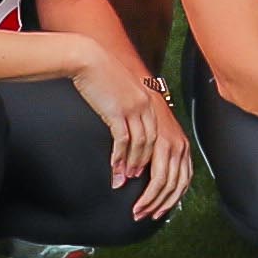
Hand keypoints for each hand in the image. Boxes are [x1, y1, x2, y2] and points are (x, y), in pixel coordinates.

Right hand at [86, 65, 194, 217]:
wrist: (92, 60)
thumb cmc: (106, 80)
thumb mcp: (125, 98)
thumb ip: (133, 116)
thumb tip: (133, 141)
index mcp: (154, 109)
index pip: (166, 148)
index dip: (164, 172)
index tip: (158, 191)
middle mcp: (150, 110)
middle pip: (157, 153)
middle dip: (152, 179)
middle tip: (144, 197)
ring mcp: (136, 110)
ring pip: (140, 149)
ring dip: (133, 169)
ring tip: (125, 183)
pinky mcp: (119, 110)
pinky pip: (122, 141)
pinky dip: (119, 158)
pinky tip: (115, 171)